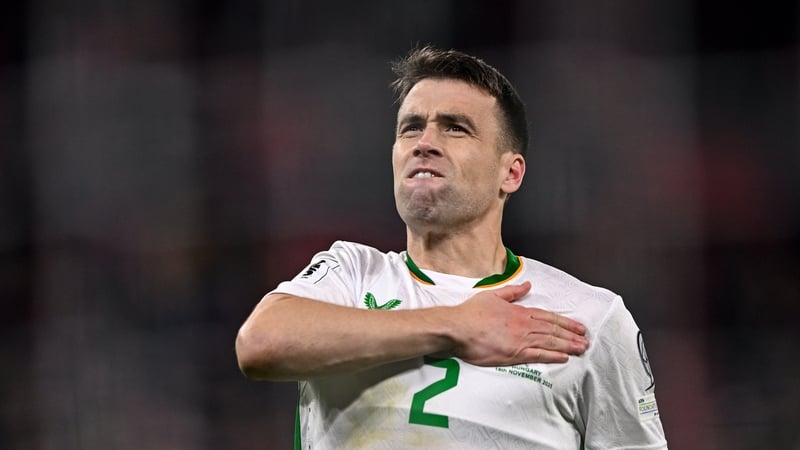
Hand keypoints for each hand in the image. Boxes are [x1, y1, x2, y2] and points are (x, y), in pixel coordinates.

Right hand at [449, 281, 588, 365]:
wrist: (458, 328)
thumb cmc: (471, 313)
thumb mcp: (493, 295)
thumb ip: (512, 292)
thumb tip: (527, 285)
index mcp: (519, 311)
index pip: (547, 316)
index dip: (564, 322)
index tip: (577, 326)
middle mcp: (523, 325)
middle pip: (552, 329)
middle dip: (571, 334)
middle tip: (586, 339)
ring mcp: (520, 340)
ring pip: (550, 342)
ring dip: (567, 345)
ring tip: (581, 348)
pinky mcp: (514, 354)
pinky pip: (538, 355)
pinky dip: (553, 355)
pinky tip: (564, 357)